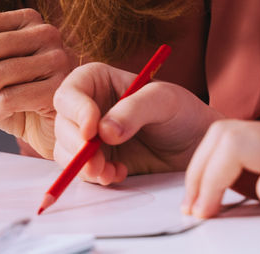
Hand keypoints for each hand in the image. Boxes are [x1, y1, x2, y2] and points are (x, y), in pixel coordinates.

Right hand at [52, 62, 221, 184]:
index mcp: (98, 81)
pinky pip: (82, 172)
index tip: (91, 131)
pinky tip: (118, 174)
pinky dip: (95, 177)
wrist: (196, 146)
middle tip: (96, 163)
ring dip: (83, 166)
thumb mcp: (165, 100)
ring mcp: (91, 137)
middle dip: (76, 146)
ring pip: (67, 151)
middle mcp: (89, 107)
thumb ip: (134, 109)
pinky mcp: (98, 161)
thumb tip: (104, 131)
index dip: (75, 111)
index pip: (70, 93)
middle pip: (63, 125)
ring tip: (110, 172)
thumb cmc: (182, 112)